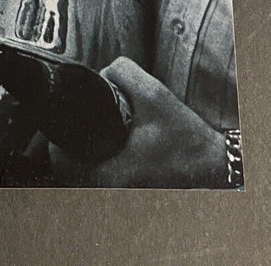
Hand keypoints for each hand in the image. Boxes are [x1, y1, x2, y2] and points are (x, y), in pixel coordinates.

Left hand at [47, 57, 227, 186]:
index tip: (62, 120)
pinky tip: (106, 152)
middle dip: (66, 148)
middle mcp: (111, 192)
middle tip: (75, 125)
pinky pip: (98, 185)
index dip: (55, 139)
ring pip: (81, 180)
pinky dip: (96, 169)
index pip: (60, 161)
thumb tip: (102, 72)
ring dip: (80, 160)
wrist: (216, 168)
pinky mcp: (128, 197)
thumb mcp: (155, 95)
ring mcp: (119, 198)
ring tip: (89, 137)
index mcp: (111, 174)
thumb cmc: (187, 139)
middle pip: (67, 172)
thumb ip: (124, 73)